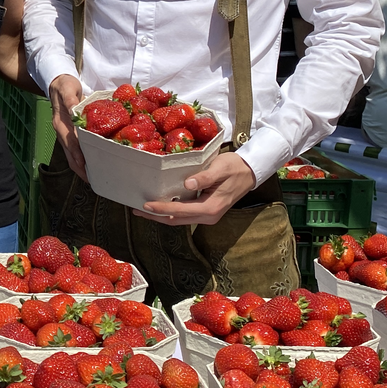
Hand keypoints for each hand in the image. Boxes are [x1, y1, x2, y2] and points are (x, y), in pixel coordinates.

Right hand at [48, 74, 88, 179]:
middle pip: (69, 153)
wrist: (59, 83)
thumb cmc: (64, 86)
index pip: (68, 141)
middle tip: (91, 179)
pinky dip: (82, 157)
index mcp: (60, 123)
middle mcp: (61, 131)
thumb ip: (70, 99)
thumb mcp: (67, 89)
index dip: (76, 153)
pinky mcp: (70, 133)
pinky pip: (75, 149)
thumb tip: (74, 111)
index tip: (83, 164)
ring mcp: (65, 133)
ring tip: (92, 176)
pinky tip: (90, 162)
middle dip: (79, 167)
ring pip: (71, 154)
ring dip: (80, 166)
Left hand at [135, 152, 256, 225]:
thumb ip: (205, 177)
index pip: (180, 211)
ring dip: (161, 216)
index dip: (161, 209)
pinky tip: (159, 207)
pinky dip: (170, 213)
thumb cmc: (234, 167)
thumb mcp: (221, 168)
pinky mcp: (206, 211)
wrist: (250, 172)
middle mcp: (208, 216)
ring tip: (143, 211)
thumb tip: (188, 184)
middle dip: (155, 217)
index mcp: (211, 207)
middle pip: (176, 220)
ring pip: (179, 220)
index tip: (145, 205)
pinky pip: (185, 215)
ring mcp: (208, 216)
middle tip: (136, 211)